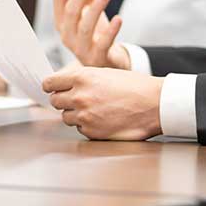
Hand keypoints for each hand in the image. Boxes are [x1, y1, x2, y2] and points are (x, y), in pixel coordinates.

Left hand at [43, 66, 163, 140]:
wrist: (155, 104)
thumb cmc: (134, 87)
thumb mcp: (105, 73)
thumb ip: (82, 79)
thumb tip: (63, 85)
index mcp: (82, 78)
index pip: (50, 83)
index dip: (51, 86)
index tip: (52, 88)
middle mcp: (80, 96)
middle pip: (55, 101)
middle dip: (63, 100)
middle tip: (77, 100)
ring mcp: (84, 116)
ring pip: (66, 117)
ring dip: (75, 114)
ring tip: (95, 109)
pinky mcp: (91, 132)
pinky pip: (79, 128)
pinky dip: (87, 125)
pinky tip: (102, 119)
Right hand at [53, 0, 130, 69]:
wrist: (105, 62)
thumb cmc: (95, 32)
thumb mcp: (91, 7)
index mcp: (62, 21)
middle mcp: (67, 35)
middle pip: (70, 11)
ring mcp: (81, 48)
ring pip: (85, 27)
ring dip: (95, 8)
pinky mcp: (97, 58)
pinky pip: (103, 44)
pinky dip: (111, 31)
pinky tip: (119, 18)